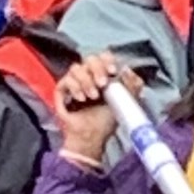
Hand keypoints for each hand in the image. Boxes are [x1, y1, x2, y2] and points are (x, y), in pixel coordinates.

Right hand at [57, 48, 128, 165]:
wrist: (91, 137)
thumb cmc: (106, 122)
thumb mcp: (125, 102)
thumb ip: (132, 85)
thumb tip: (128, 69)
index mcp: (104, 76)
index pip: (104, 57)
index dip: (108, 60)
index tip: (113, 71)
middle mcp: (88, 76)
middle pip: (90, 58)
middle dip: (98, 69)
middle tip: (103, 84)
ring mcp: (74, 82)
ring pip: (77, 67)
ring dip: (86, 81)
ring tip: (92, 97)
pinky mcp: (62, 89)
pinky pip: (66, 79)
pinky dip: (75, 88)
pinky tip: (81, 99)